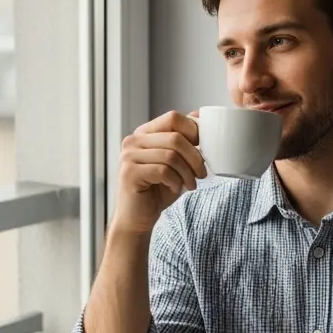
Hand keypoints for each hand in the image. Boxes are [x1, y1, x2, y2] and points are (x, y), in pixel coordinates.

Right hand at [113, 111, 206, 234]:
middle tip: (202, 174)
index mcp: (145, 133)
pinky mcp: (129, 173)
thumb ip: (184, 140)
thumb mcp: (177, 162)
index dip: (194, 131)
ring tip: (190, 184)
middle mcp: (133, 140)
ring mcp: (128, 156)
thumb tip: (199, 115)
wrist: (139, 217)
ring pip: (171, 155)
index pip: (174, 117)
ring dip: (188, 173)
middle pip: (176, 137)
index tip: (203, 149)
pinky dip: (176, 182)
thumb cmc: (159, 189)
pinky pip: (163, 171)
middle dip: (196, 157)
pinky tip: (175, 188)